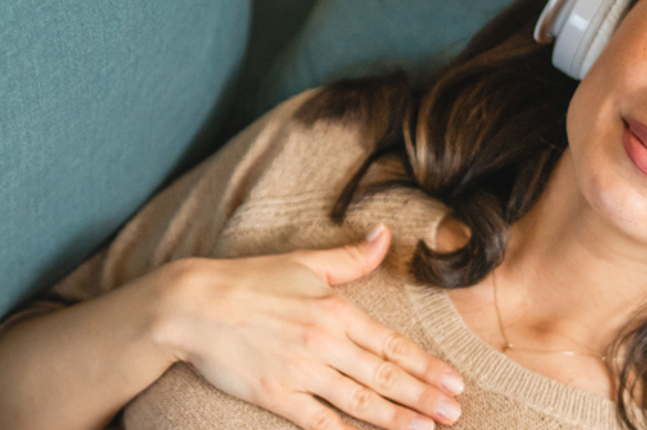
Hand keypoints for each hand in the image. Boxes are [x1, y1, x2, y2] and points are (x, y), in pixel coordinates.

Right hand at [151, 224, 464, 429]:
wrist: (191, 305)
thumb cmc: (247, 280)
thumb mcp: (304, 262)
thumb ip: (351, 258)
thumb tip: (386, 235)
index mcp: (336, 310)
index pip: (392, 344)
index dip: (427, 365)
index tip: (455, 381)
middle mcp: (324, 343)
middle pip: (385, 376)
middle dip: (425, 397)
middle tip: (455, 413)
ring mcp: (301, 372)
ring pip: (360, 402)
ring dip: (398, 418)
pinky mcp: (275, 395)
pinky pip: (319, 422)